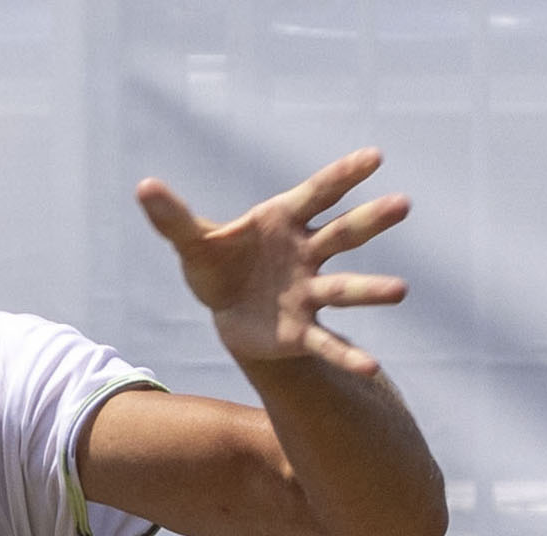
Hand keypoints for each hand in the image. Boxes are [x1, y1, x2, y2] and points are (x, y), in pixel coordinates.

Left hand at [137, 149, 408, 375]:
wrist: (226, 310)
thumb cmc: (219, 264)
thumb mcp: (193, 243)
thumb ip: (174, 219)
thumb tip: (143, 187)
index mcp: (285, 220)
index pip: (319, 192)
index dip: (345, 175)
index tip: (375, 157)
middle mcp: (307, 252)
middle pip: (343, 233)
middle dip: (370, 219)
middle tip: (403, 204)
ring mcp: (309, 291)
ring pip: (344, 287)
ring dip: (371, 289)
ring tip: (400, 290)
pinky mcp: (302, 331)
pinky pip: (327, 343)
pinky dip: (347, 356)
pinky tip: (371, 368)